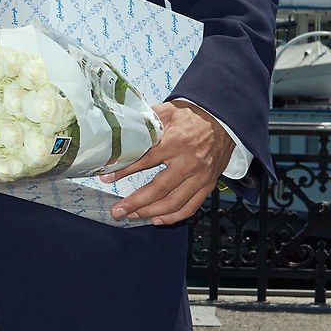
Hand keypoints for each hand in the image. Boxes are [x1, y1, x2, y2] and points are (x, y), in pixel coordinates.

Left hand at [104, 99, 232, 225]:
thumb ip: (147, 122)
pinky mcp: (208, 184)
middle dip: (135, 203)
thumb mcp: (168, 111)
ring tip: (132, 216)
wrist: (224, 119)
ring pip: (173, 203)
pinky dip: (173, 217)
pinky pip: (190, 207)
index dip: (124, 171)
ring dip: (150, 212)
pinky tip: (157, 219)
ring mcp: (200, 176)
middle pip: (159, 189)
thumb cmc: (194, 115)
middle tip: (117, 210)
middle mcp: (189, 163)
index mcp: (176, 142)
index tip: (107, 178)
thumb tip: (123, 131)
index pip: (145, 161)